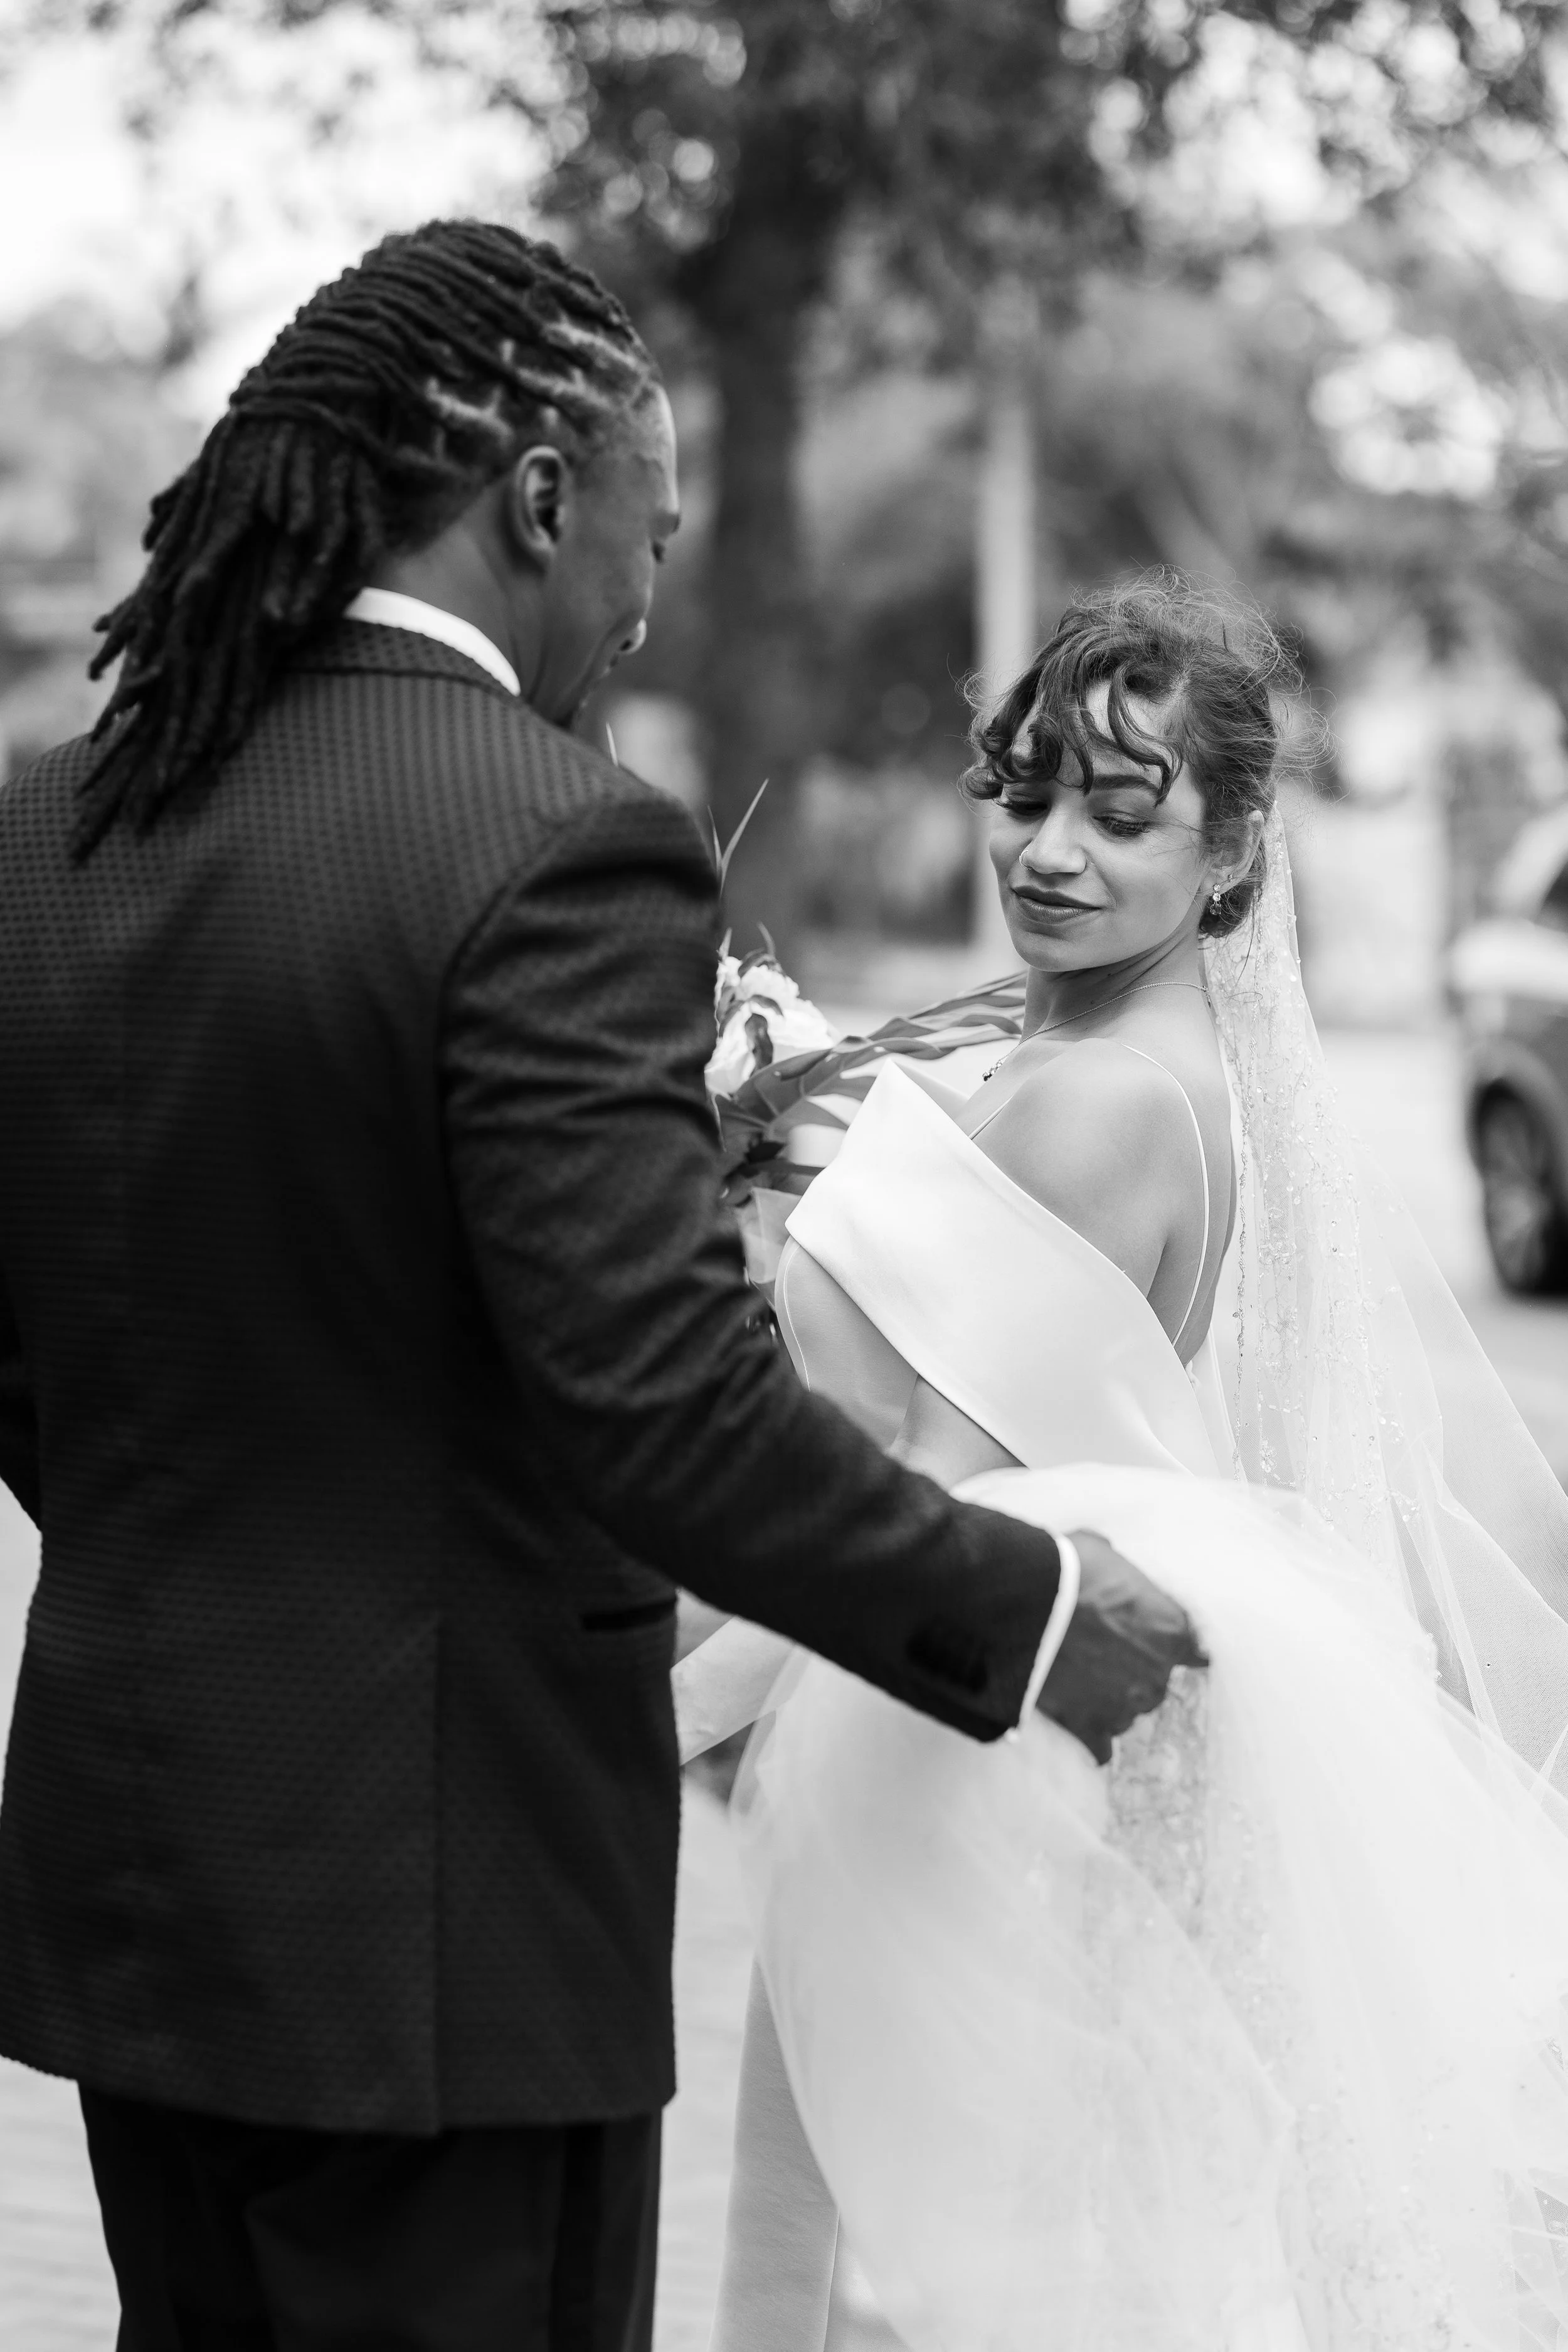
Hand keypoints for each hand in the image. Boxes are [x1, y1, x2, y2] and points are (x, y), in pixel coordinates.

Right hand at [1036, 1529, 1206, 1765]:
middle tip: (1103, 1651)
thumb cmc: (1069, 1569)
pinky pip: (1101, 1748)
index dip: (1178, 1648)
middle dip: (1134, 1670)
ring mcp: (1124, 1705)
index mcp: (1171, 1630)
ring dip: (1112, 1699)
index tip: (1175, 1652)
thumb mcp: (1103, 1553)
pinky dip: (1094, 1741)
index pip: (1193, 1649)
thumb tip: (1108, 1572)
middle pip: (1155, 1681)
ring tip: (1083, 1681)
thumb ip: (1119, 1576)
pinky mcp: (1088, 1725)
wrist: (1027, 1604)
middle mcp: (1156, 1674)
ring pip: (1128, 1711)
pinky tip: (1085, 1731)